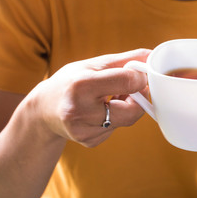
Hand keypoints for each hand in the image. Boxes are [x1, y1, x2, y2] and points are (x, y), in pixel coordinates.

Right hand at [30, 49, 149, 147]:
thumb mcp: (93, 65)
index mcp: (81, 86)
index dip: (140, 77)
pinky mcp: (89, 141)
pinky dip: (115, 118)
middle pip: (133, 110)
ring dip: (127, 107)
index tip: (139, 74)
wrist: (44, 110)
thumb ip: (125, 60)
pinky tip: (100, 111)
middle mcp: (80, 111)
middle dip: (138, 98)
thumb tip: (152, 55)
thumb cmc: (69, 82)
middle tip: (131, 88)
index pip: (128, 81)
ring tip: (110, 97)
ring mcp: (84, 131)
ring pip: (126, 120)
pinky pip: (116, 128)